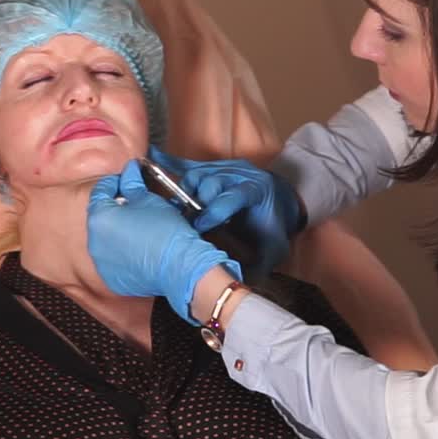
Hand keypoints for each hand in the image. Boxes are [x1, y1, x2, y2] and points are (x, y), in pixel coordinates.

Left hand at [87, 160, 240, 322]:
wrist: (180, 267)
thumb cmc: (166, 231)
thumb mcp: (149, 200)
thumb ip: (132, 184)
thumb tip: (129, 171)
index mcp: (100, 218)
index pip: (100, 192)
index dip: (114, 182)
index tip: (125, 180)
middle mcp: (94, 241)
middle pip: (101, 216)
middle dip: (115, 207)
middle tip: (134, 202)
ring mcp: (102, 262)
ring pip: (106, 238)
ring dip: (118, 229)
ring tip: (139, 226)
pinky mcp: (112, 278)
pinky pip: (113, 258)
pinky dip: (122, 251)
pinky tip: (140, 246)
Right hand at [149, 145, 304, 273]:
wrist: (285, 202)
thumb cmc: (276, 228)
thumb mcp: (275, 249)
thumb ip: (257, 265)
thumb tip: (231, 280)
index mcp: (257, 190)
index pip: (233, 196)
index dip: (215, 212)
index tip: (200, 227)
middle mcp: (240, 173)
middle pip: (211, 182)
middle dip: (197, 204)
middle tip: (188, 224)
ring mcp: (225, 167)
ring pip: (197, 174)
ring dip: (186, 192)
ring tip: (180, 210)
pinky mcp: (213, 167)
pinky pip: (189, 164)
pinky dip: (171, 163)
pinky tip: (152, 157)